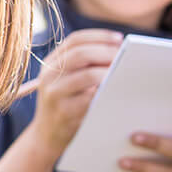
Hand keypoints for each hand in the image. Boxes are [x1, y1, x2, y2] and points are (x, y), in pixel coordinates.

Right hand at [30, 29, 122, 152]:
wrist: (47, 135)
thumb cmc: (64, 104)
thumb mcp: (63, 81)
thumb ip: (82, 66)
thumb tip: (117, 51)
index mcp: (50, 63)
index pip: (75, 40)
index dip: (99, 36)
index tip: (119, 39)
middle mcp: (48, 75)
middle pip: (81, 54)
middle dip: (107, 53)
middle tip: (125, 57)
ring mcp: (55, 94)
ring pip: (88, 75)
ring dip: (110, 72)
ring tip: (123, 74)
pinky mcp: (64, 112)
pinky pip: (92, 99)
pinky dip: (107, 92)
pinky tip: (117, 92)